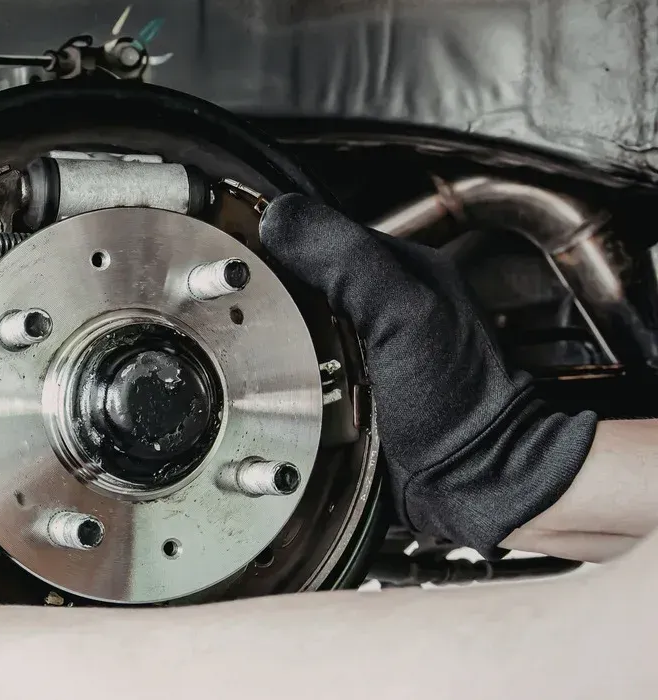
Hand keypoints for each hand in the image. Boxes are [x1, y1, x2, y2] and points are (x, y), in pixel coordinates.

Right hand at [259, 195, 595, 551]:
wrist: (477, 484)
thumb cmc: (461, 405)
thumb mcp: (405, 312)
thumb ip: (347, 260)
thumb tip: (280, 215)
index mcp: (398, 269)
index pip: (314, 233)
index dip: (267, 240)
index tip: (227, 255)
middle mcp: (379, 305)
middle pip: (297, 279)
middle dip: (259, 289)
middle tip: (224, 308)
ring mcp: (362, 351)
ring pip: (292, 326)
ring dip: (263, 336)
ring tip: (238, 347)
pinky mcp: (348, 392)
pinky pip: (297, 371)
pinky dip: (277, 375)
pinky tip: (265, 385)